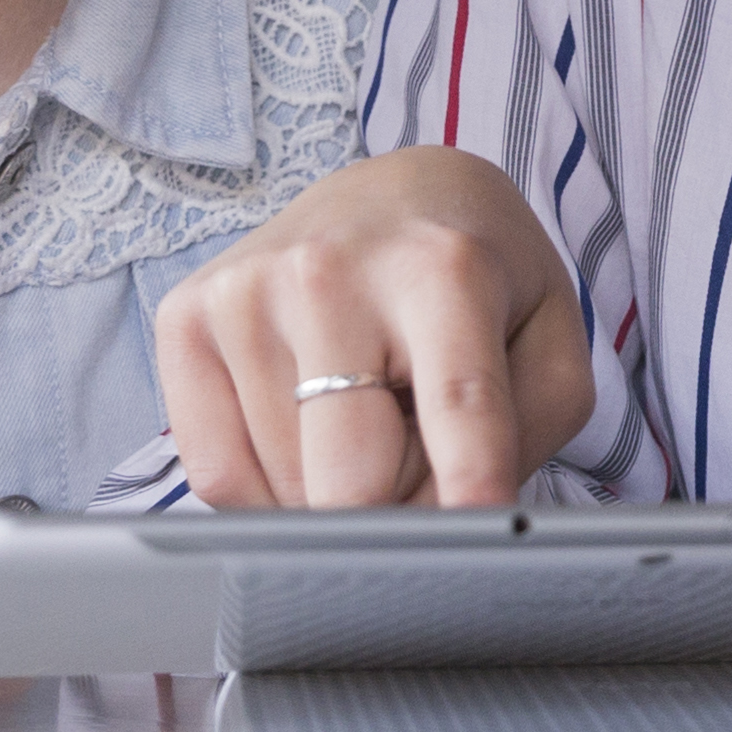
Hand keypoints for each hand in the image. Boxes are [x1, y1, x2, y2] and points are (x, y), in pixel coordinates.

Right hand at [151, 146, 596, 509]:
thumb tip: (432, 528)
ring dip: (334, 487)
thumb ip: (515, 438)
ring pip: (284, 492)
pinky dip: (268, 487)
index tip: (478, 537)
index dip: (470, 486)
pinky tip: (304, 426)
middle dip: (393, 505)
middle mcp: (328, 272)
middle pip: (350, 480)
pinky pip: (217, 478)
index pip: (458, 406)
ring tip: (361, 407)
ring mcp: (243, 293)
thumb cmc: (477, 283)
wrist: (390, 195)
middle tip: (416, 446)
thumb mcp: (548, 342)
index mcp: (442, 270)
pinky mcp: (183, 318)